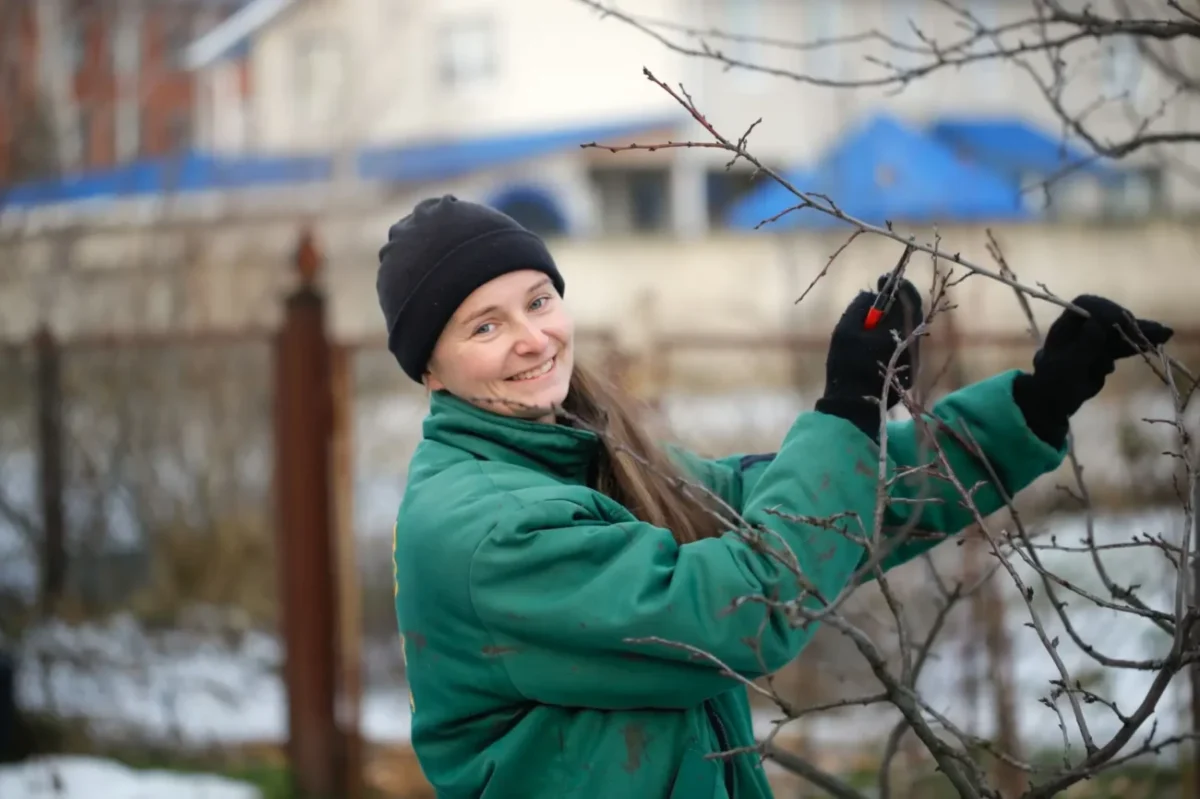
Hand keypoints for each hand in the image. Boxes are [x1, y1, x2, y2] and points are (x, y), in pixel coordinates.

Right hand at [815, 274, 923, 440]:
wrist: (851, 408)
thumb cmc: (845, 368)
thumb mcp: (844, 331)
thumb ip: (859, 307)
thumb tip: (871, 295)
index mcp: (901, 334)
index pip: (910, 300)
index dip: (899, 285)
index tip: (883, 278)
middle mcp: (914, 347)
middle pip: (911, 314)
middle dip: (894, 303)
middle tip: (875, 298)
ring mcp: (914, 362)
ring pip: (908, 331)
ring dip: (892, 321)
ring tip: (869, 325)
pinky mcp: (910, 373)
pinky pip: (903, 346)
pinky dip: (891, 337)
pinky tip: (872, 344)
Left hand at [1012, 295, 1172, 446]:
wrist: (1056, 400)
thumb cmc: (1054, 382)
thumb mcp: (1066, 366)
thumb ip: (1082, 346)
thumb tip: (1095, 324)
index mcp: (1066, 324)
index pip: (1086, 305)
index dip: (1105, 310)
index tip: (1120, 322)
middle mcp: (1082, 325)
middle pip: (1108, 316)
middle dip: (1128, 323)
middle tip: (1146, 334)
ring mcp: (1096, 336)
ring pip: (1121, 330)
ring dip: (1141, 332)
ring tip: (1163, 333)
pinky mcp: (1107, 349)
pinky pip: (1126, 343)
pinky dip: (1140, 342)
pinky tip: (1161, 337)